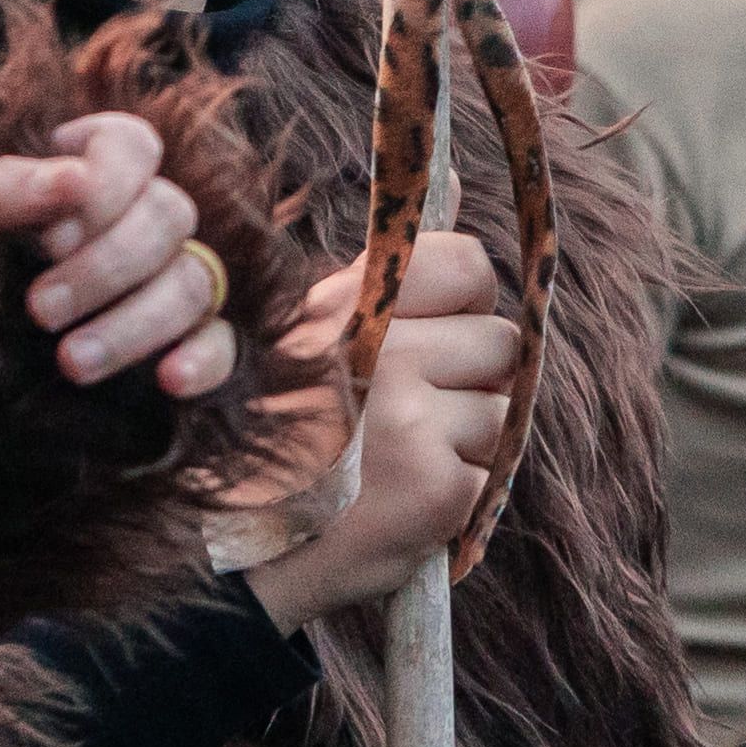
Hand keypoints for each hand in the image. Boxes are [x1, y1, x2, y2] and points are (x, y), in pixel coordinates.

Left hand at [0, 107, 238, 401]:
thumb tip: (75, 177)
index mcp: (79, 177)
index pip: (134, 146)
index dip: (108, 185)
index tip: (50, 236)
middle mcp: (132, 225)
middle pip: (171, 214)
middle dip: (108, 265)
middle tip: (39, 310)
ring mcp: (162, 286)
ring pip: (195, 281)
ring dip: (136, 322)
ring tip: (69, 364)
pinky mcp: (178, 348)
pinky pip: (222, 343)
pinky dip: (204, 359)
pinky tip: (168, 379)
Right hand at [226, 230, 515, 627]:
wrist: (243, 558)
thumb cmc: (287, 443)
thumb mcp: (317, 338)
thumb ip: (387, 278)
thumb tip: (450, 188)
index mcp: (349, 309)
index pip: (469, 264)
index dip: (467, 301)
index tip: (437, 333)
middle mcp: (384, 353)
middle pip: (500, 341)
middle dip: (471, 380)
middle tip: (409, 416)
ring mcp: (413, 420)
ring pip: (503, 410)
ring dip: (467, 440)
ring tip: (398, 462)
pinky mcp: (438, 485)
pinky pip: (494, 471)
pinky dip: (460, 493)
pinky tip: (402, 502)